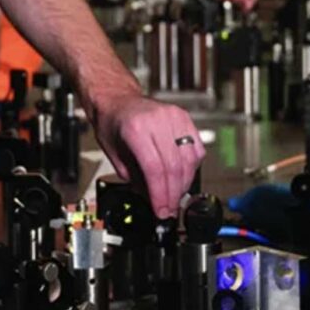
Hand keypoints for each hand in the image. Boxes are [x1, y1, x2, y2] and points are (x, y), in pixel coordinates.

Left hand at [91, 91, 204, 218]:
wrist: (117, 98)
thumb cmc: (112, 122)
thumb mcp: (114, 154)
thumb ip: (134, 178)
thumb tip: (153, 199)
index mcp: (135, 129)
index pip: (154, 170)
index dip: (160, 195)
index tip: (161, 211)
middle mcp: (156, 120)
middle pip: (174, 167)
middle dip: (173, 195)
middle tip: (169, 209)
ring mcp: (172, 117)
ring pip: (189, 160)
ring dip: (185, 183)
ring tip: (175, 195)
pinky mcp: (183, 117)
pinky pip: (196, 148)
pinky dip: (192, 166)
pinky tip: (182, 175)